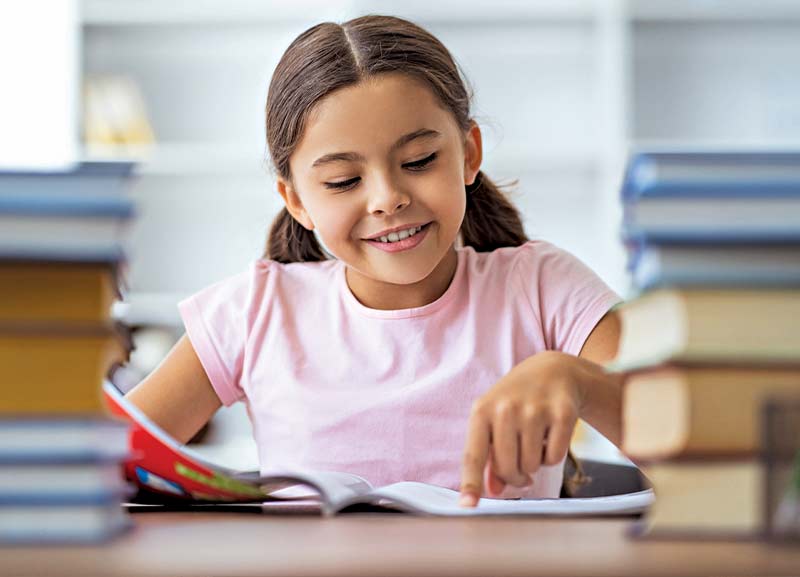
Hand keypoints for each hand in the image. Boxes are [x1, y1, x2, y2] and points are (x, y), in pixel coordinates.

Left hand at [458, 351, 585, 507]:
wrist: (552, 370)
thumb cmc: (516, 402)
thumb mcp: (495, 421)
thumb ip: (490, 456)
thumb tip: (493, 490)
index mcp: (482, 411)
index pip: (474, 454)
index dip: (471, 483)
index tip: (467, 506)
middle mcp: (506, 408)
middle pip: (508, 468)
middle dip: (516, 476)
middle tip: (521, 469)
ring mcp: (535, 409)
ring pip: (532, 465)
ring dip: (535, 464)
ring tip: (535, 444)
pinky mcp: (562, 412)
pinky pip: (555, 457)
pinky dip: (553, 455)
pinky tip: (550, 436)